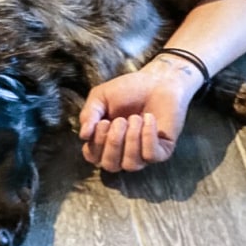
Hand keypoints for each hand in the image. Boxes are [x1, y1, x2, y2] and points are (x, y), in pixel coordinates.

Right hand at [78, 59, 202, 171]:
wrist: (157, 80)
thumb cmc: (128, 89)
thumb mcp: (101, 96)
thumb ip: (89, 114)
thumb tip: (83, 135)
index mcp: (105, 141)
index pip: (93, 157)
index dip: (95, 143)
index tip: (103, 122)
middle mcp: (122, 153)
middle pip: (110, 165)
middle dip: (113, 142)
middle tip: (120, 120)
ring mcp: (142, 154)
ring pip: (131, 165)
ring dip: (131, 139)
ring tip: (136, 118)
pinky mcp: (162, 151)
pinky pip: (150, 156)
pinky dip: (148, 136)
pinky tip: (149, 118)